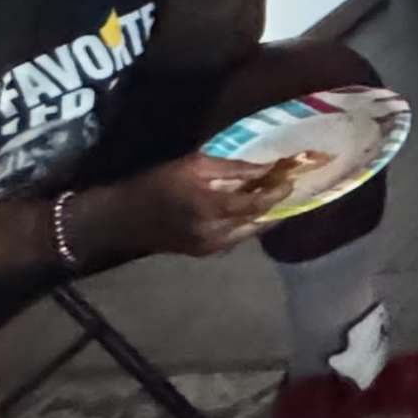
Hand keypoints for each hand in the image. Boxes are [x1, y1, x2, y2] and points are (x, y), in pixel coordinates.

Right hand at [84, 152, 286, 259]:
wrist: (124, 218)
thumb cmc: (158, 183)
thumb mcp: (195, 165)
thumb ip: (234, 168)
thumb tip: (267, 167)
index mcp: (213, 208)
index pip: (257, 202)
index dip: (278, 190)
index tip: (293, 176)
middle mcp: (217, 233)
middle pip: (259, 220)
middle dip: (277, 203)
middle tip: (290, 185)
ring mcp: (212, 247)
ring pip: (251, 231)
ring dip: (266, 215)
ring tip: (277, 196)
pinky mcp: (206, 253)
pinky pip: (237, 238)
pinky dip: (249, 224)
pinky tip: (254, 210)